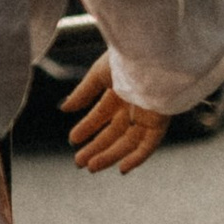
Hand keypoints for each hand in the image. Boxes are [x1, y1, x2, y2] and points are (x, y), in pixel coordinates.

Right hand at [62, 53, 169, 177]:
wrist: (154, 55)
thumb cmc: (128, 58)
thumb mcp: (99, 75)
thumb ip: (83, 93)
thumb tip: (65, 108)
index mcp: (120, 91)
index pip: (102, 115)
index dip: (87, 128)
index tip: (73, 140)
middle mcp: (133, 105)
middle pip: (113, 133)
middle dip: (95, 147)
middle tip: (79, 162)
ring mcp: (147, 115)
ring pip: (127, 142)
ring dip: (109, 155)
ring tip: (91, 167)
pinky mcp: (159, 121)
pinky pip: (149, 144)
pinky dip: (136, 158)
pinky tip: (122, 169)